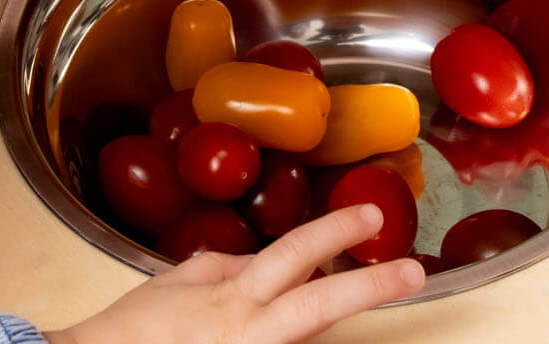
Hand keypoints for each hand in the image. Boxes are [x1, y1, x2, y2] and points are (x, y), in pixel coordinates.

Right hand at [44, 206, 423, 343]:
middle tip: (413, 271)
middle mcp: (249, 332)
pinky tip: (288, 328)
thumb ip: (222, 267)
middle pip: (321, 304)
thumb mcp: (178, 282)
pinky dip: (295, 343)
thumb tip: (254, 260)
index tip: (371, 217)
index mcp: (233, 296)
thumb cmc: (135, 331)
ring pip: (308, 339)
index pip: (293, 254)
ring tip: (357, 294)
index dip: (335, 231)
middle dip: (371, 286)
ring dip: (326, 320)